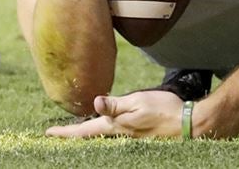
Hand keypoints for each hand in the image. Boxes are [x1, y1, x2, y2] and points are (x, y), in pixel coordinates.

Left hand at [45, 91, 184, 138]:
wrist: (189, 124)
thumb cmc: (164, 110)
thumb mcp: (139, 101)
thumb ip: (116, 104)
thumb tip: (94, 101)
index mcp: (116, 126)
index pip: (84, 130)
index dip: (66, 131)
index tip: (48, 132)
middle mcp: (120, 134)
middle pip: (91, 135)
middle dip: (75, 134)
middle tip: (59, 133)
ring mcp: (130, 137)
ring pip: (103, 135)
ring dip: (88, 133)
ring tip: (77, 131)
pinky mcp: (140, 136)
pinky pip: (116, 134)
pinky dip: (104, 132)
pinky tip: (107, 128)